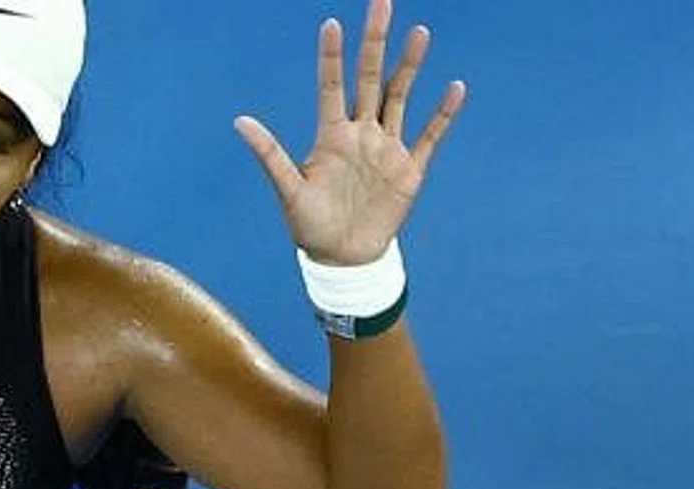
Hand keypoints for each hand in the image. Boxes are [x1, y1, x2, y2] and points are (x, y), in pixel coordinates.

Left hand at [233, 0, 466, 263]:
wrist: (343, 258)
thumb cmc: (310, 226)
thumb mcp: (288, 191)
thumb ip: (269, 154)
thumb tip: (238, 120)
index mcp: (330, 136)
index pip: (331, 86)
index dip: (331, 56)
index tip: (332, 23)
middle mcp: (360, 133)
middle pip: (369, 78)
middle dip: (375, 43)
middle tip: (380, 3)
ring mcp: (386, 148)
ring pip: (400, 97)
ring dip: (410, 66)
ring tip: (419, 32)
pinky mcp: (409, 169)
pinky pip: (429, 136)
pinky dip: (442, 114)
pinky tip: (455, 88)